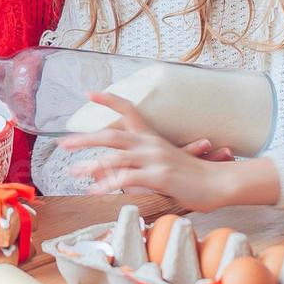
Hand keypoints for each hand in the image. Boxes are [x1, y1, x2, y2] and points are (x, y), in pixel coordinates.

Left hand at [59, 92, 240, 211]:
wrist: (220, 182)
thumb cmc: (193, 176)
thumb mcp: (163, 166)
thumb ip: (138, 168)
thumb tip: (111, 176)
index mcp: (151, 137)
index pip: (129, 109)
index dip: (109, 99)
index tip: (88, 93)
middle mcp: (150, 143)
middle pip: (111, 134)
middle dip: (84, 138)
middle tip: (63, 144)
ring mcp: (155, 158)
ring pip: (115, 157)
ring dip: (91, 165)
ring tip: (73, 172)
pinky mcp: (159, 175)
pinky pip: (127, 178)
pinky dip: (108, 184)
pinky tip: (95, 191)